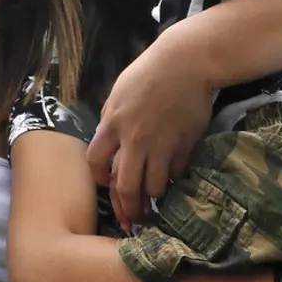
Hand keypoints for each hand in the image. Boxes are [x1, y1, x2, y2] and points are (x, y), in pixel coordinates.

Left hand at [86, 27, 214, 230]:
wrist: (185, 63)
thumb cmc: (148, 73)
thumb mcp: (119, 92)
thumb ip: (111, 119)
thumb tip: (109, 143)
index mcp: (112, 123)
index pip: (96, 162)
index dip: (100, 177)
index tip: (106, 182)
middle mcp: (134, 139)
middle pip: (125, 186)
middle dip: (127, 207)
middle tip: (131, 219)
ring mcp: (161, 145)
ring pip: (153, 187)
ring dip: (152, 197)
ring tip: (154, 200)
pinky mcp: (184, 146)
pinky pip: (176, 174)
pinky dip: (173, 179)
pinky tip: (173, 179)